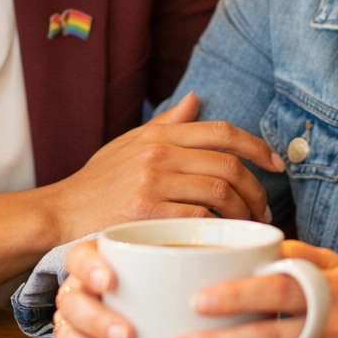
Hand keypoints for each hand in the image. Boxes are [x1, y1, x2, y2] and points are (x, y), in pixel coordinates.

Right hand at [49, 93, 285, 243]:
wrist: (61, 213)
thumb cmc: (97, 182)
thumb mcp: (129, 144)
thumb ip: (166, 123)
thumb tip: (196, 98)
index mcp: (159, 135)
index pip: (221, 131)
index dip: (257, 145)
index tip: (276, 164)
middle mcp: (159, 153)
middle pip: (227, 164)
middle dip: (255, 187)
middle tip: (263, 208)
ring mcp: (153, 183)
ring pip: (219, 191)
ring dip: (243, 211)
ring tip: (248, 225)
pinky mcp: (147, 214)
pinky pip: (199, 218)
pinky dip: (219, 228)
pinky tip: (224, 238)